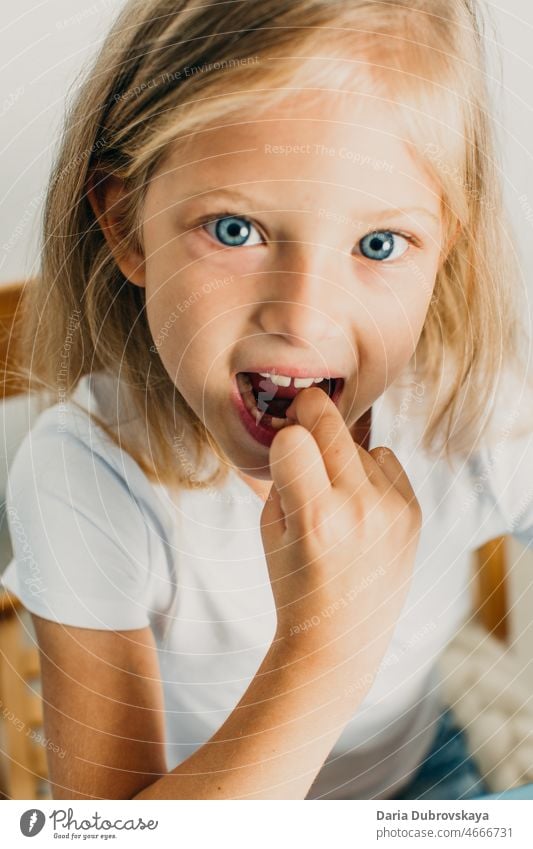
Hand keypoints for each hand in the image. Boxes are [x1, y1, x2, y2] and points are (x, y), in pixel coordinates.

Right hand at [260, 387, 421, 675]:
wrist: (340, 639)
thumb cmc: (295, 583)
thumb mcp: (270, 530)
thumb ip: (282, 475)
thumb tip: (296, 427)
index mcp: (316, 519)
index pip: (294, 439)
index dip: (283, 438)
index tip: (283, 445)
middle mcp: (359, 511)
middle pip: (330, 426)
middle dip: (310, 419)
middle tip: (301, 430)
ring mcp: (392, 511)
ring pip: (359, 444)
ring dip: (341, 457)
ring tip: (334, 498)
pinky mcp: (413, 513)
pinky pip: (386, 461)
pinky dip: (369, 473)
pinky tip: (358, 506)